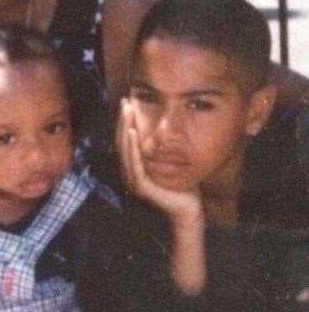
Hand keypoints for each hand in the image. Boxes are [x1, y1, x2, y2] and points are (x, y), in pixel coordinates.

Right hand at [118, 100, 202, 222]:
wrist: (188, 210)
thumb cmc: (182, 186)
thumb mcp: (170, 162)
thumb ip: (162, 149)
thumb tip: (165, 128)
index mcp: (133, 167)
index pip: (125, 141)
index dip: (124, 122)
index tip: (126, 103)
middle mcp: (129, 173)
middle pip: (122, 142)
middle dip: (122, 120)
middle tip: (124, 101)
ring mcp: (133, 180)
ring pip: (125, 150)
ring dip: (125, 128)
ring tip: (127, 111)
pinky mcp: (140, 186)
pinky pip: (134, 163)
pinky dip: (132, 146)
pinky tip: (133, 132)